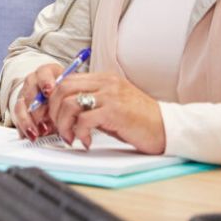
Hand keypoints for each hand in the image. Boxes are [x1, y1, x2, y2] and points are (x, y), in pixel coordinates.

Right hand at [11, 63, 63, 140]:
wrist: (56, 101)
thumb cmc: (65, 96)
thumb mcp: (70, 94)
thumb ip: (68, 98)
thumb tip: (70, 107)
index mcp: (47, 73)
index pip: (43, 73)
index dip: (45, 82)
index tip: (49, 91)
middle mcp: (33, 82)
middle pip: (30, 91)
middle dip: (36, 109)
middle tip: (44, 121)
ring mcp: (24, 94)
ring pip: (20, 106)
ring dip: (28, 121)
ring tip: (36, 134)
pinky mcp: (19, 108)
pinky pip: (17, 117)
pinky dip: (23, 127)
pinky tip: (29, 135)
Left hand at [46, 72, 165, 153]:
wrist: (166, 127)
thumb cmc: (140, 120)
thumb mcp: (113, 105)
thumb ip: (92, 102)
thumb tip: (66, 112)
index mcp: (104, 78)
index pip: (67, 80)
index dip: (54, 99)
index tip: (53, 116)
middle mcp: (105, 83)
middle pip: (63, 89)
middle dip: (53, 111)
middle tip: (58, 128)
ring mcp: (110, 95)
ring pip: (69, 103)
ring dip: (64, 124)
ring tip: (71, 138)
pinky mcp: (114, 111)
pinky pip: (84, 119)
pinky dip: (79, 133)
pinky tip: (86, 142)